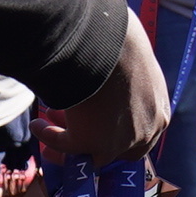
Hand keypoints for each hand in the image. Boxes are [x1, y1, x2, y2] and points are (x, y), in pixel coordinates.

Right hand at [36, 11, 170, 166]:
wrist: (110, 46)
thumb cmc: (123, 44)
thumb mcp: (136, 65)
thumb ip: (129, 80)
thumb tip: (109, 70)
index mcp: (158, 113)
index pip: (142, 134)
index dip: (118, 130)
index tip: (99, 121)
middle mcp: (143, 133)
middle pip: (116, 149)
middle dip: (92, 138)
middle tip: (71, 126)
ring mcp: (118, 142)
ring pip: (90, 152)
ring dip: (66, 140)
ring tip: (46, 122)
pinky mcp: (91, 143)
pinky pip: (65, 145)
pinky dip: (48, 136)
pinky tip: (37, 125)